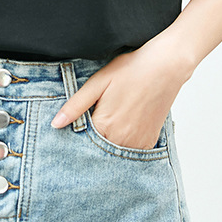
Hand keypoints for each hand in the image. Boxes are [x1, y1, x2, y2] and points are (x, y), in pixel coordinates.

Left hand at [51, 36, 193, 149]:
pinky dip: (123, 144)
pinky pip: (130, 152)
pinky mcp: (149, 142)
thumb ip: (75, 106)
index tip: (75, 129)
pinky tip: (123, 128)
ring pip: (113, 154)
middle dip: (90, 143)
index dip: (75, 136)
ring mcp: (137, 143)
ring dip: (107, 145)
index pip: (80, 143)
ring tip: (112, 121)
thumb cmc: (131, 70)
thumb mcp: (98, 83)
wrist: (166, 66)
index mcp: (104, 126)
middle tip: (96, 120)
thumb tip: (55, 124)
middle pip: (96, 151)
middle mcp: (121, 139)